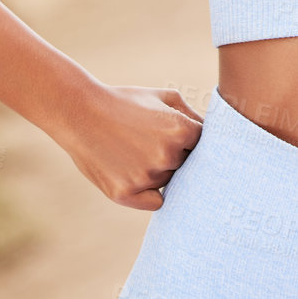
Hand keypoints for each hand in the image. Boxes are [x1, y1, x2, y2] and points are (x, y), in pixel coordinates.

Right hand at [56, 84, 203, 210]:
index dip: (189, 138)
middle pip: (188, 164)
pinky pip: (155, 201)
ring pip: (170, 181)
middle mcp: (167, 156)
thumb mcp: (164, 97)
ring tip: (135, 151)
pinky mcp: (126, 194)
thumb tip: (217, 133)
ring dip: (160, 171)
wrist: (80, 112)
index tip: (175, 132)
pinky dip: (150, 192)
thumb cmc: (125, 102)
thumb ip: (194, 115)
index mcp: (181, 130)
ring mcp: (147, 177)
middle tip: (151, 141)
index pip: (204, 144)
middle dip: (176, 154)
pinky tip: (134, 173)